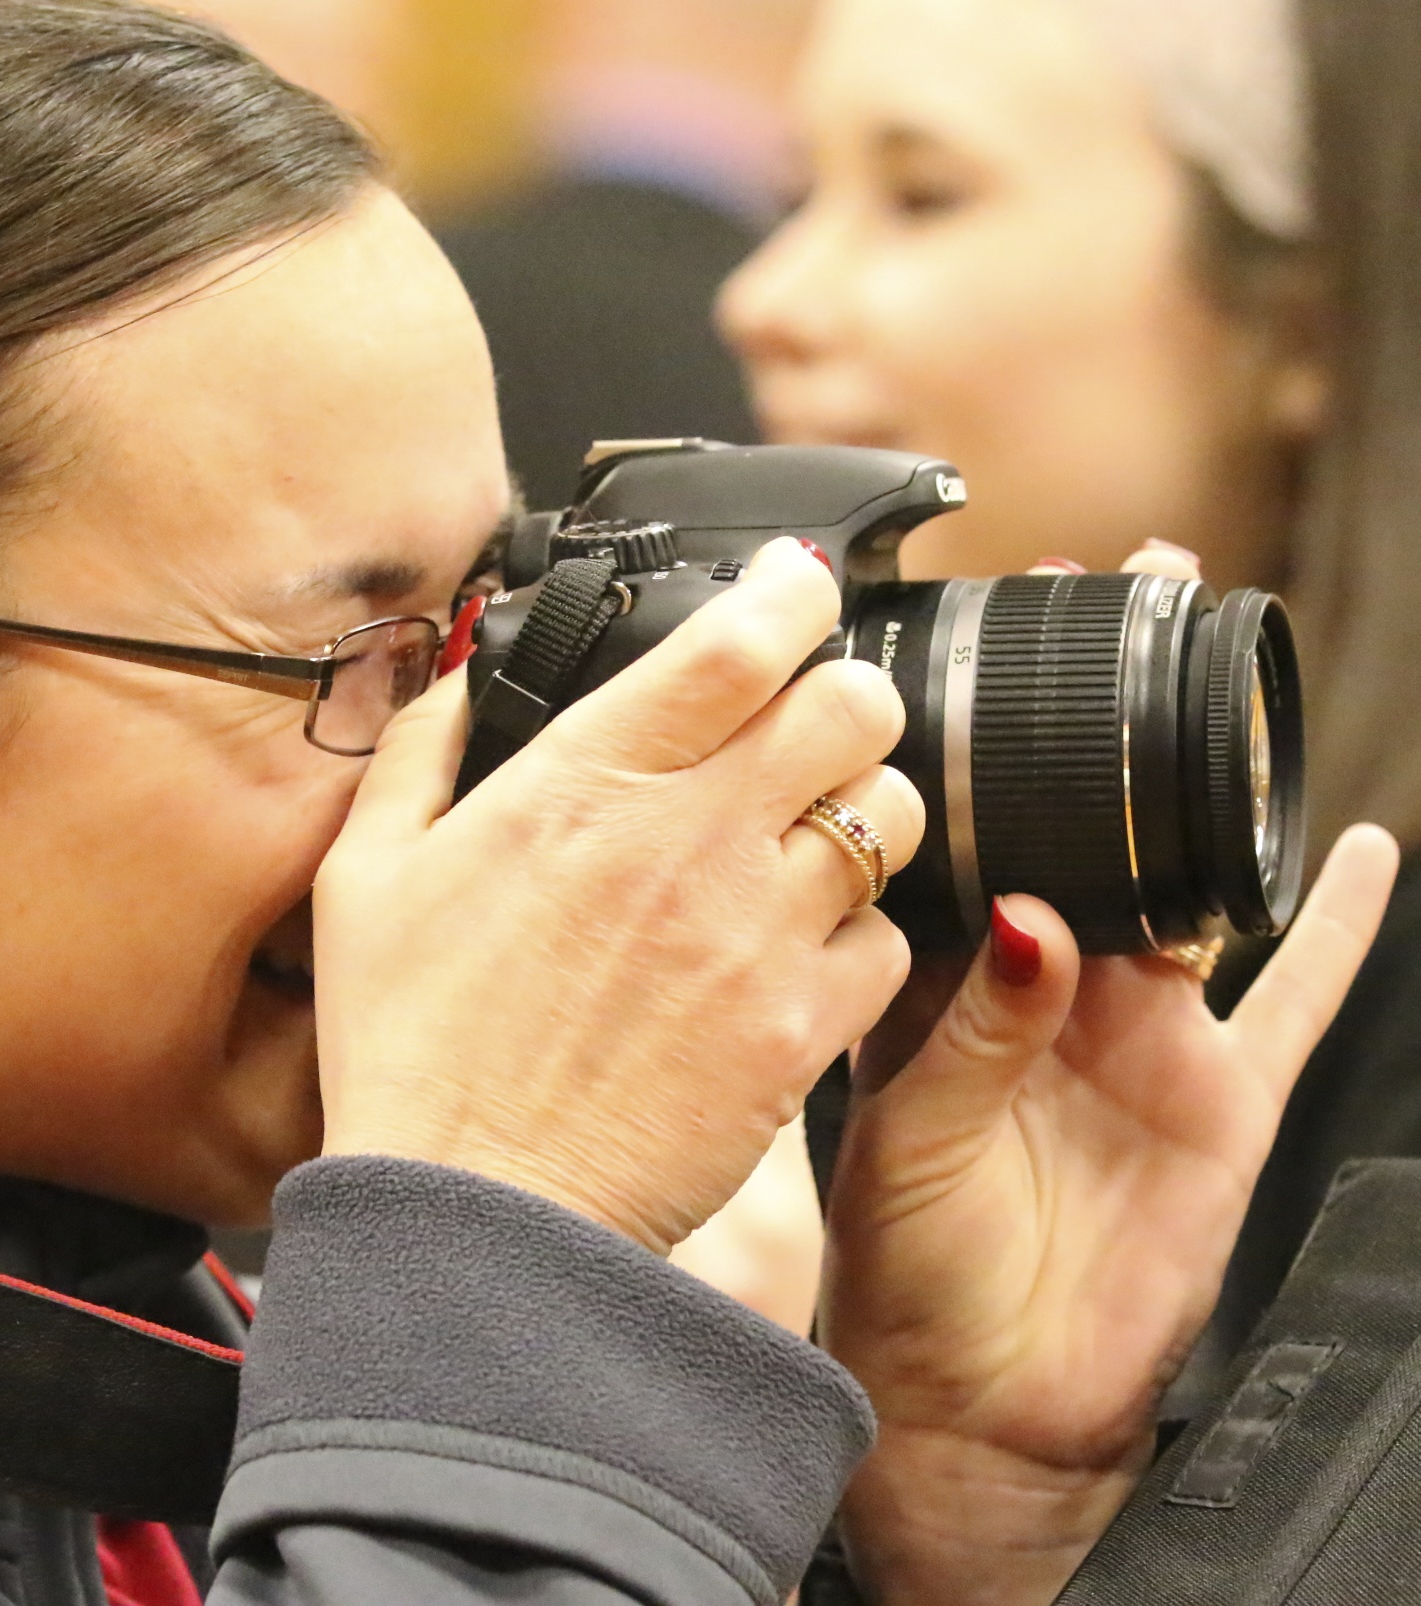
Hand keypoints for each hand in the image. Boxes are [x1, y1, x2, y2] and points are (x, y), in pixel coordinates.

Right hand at [316, 539, 924, 1253]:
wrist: (476, 1217)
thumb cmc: (412, 1052)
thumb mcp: (365, 877)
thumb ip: (420, 752)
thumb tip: (462, 676)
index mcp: (583, 785)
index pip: (741, 638)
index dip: (793, 589)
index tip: (796, 585)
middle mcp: (687, 844)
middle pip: (852, 704)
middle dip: (843, 694)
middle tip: (808, 723)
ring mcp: (754, 938)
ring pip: (888, 815)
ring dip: (860, 808)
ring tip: (806, 840)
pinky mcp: (797, 1032)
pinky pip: (886, 940)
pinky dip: (856, 932)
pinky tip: (793, 951)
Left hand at [824, 538, 1403, 1601]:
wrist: (973, 1394)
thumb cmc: (906, 1265)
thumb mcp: (911, 1129)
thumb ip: (980, 1024)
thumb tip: (1033, 923)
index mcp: (950, 982)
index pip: (970, 831)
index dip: (985, 735)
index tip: (996, 630)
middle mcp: (1047, 988)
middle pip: (1087, 824)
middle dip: (1106, 718)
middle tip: (1130, 592)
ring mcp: (1141, 1035)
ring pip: (1186, 883)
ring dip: (1206, 787)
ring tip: (1226, 674)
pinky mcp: (1221, 1098)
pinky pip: (1294, 997)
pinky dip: (1332, 928)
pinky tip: (1363, 852)